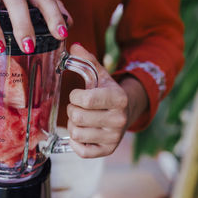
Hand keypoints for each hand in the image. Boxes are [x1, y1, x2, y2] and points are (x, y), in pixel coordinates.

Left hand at [66, 43, 147, 157]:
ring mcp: (114, 137)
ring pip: (76, 133)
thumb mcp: (99, 74)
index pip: (86, 100)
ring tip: (81, 119)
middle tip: (77, 107)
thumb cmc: (107, 92)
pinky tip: (82, 132)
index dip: (75, 96)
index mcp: (118, 98)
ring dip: (72, 125)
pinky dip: (75, 142)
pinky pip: (81, 150)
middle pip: (77, 117)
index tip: (77, 95)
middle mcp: (119, 120)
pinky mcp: (107, 151)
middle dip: (72, 110)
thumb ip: (86, 60)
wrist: (125, 112)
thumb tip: (73, 46)